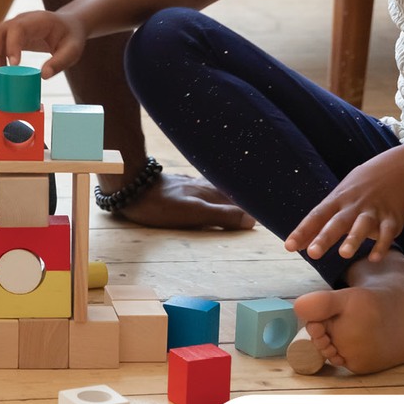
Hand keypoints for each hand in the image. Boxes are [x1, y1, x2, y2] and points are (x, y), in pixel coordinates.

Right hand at [0, 9, 86, 77]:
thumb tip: (43, 76)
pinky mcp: (11, 35)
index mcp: (38, 20)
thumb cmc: (71, 37)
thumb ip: (60, 62)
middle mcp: (22, 20)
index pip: (18, 28)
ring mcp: (14, 26)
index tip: (13, 65)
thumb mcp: (72, 50)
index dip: (12, 45)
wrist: (69, 25)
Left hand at [112, 171, 254, 229]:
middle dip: (246, 198)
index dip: (255, 204)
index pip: (241, 199)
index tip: (272, 209)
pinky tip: (212, 193)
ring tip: (243, 199)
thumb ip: (222, 216)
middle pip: (231, 192)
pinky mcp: (179, 184)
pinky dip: (214, 191)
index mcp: (212, 193)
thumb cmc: (161, 204)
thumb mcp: (194, 214)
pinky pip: (204, 186)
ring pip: (218, 188)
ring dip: (231, 194)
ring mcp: (192, 183)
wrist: (131, 186)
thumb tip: (252, 220)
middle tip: (263, 204)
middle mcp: (205, 185)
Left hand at [286, 151, 403, 260]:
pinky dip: (382, 245)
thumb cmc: (359, 188)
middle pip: (337, 222)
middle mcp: (353, 205)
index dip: (302, 231)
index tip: (289, 246)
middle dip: (325, 237)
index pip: (316, 216)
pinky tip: (374, 258)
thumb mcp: (337, 199)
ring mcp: (374, 211)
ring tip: (344, 255)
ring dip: (353, 239)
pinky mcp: (392, 218)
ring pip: (362, 225)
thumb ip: (318, 225)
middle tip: (313, 254)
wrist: (397, 169)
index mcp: (337, 200)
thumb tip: (298, 245)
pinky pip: (387, 233)